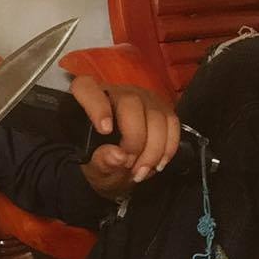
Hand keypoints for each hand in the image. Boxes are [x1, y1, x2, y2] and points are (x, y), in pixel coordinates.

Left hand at [70, 76, 179, 199]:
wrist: (121, 167)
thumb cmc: (102, 162)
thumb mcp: (95, 169)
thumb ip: (101, 162)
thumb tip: (118, 156)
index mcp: (89, 102)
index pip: (85, 87)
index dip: (97, 105)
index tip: (105, 130)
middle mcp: (117, 93)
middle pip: (131, 102)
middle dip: (134, 139)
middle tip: (129, 164)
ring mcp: (143, 98)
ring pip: (156, 114)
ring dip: (153, 148)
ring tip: (141, 171)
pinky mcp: (163, 108)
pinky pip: (172, 123)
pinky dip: (168, 147)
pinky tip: (158, 164)